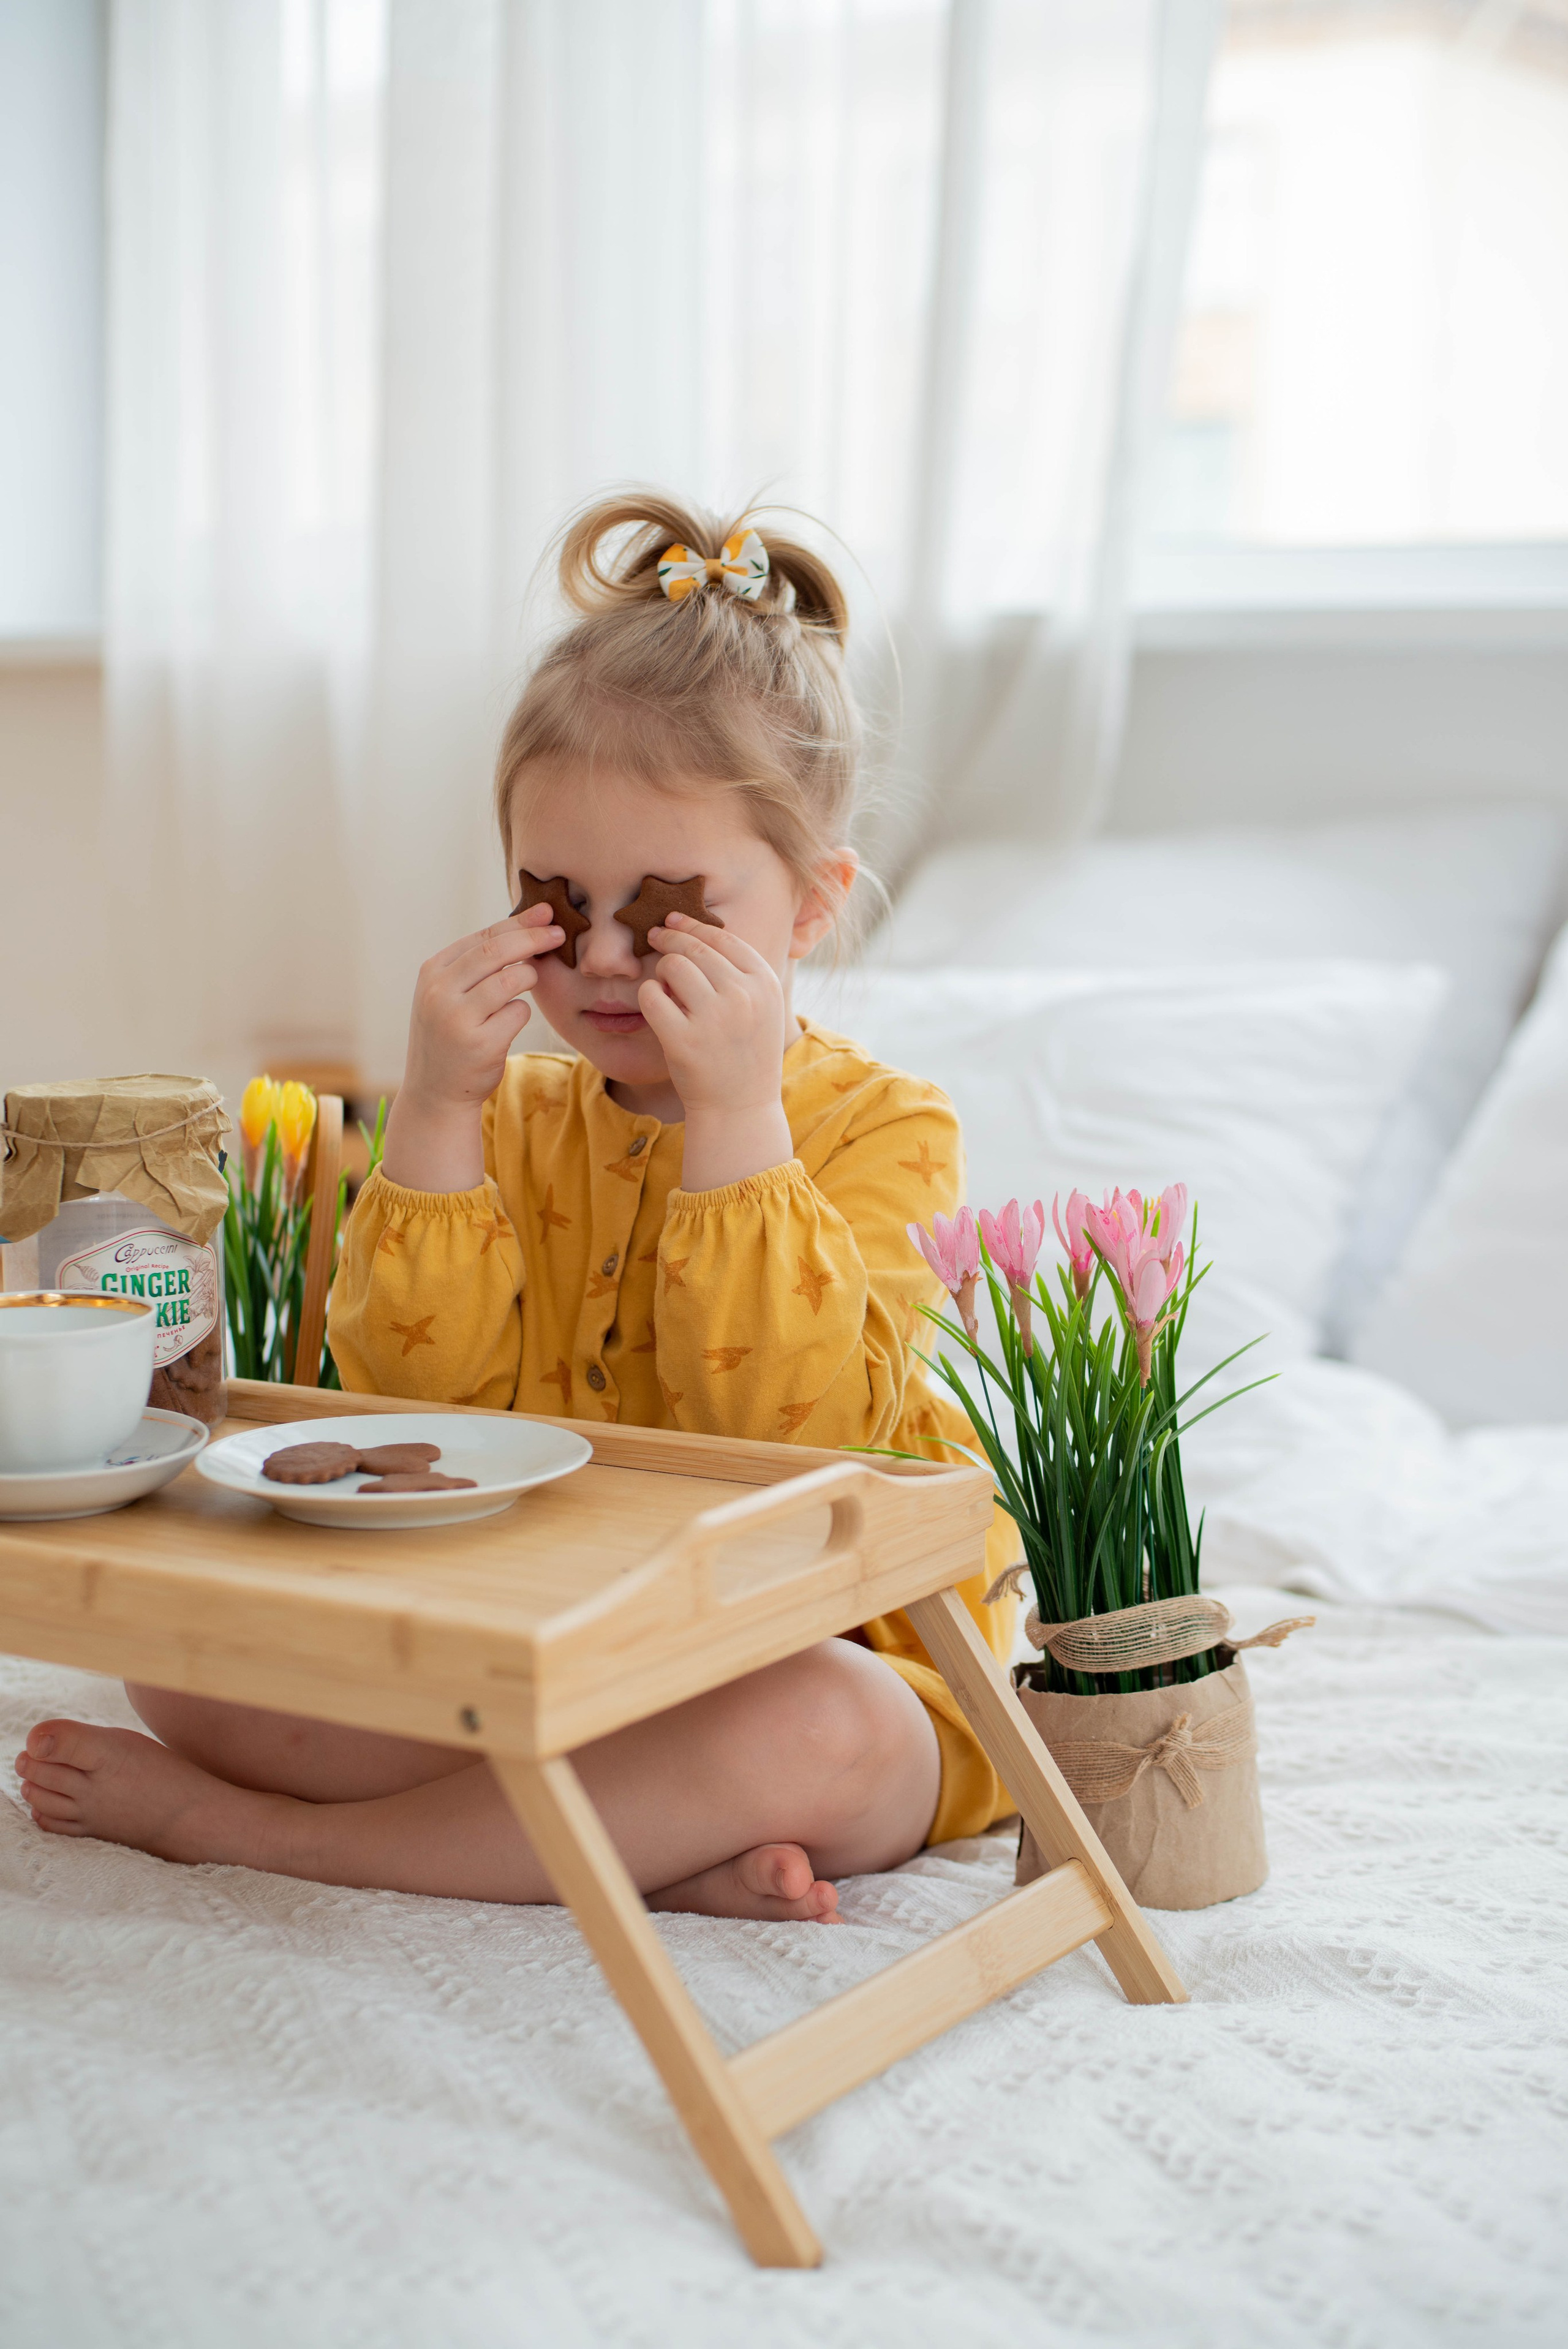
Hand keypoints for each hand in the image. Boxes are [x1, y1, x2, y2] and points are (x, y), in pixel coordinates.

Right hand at [383, 904, 561, 1190]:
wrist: (435, 1092)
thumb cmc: (451, 1036)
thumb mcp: (449, 995)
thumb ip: (476, 965)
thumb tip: (526, 924)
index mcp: (432, 972)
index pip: (483, 936)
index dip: (519, 922)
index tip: (547, 912)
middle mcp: (440, 992)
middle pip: (498, 950)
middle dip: (534, 937)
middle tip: (560, 933)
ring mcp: (458, 1018)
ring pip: (513, 979)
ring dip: (529, 979)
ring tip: (523, 989)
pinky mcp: (481, 1043)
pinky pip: (519, 1013)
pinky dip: (519, 1016)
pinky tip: (503, 1028)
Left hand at [639, 915, 795, 1190]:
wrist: (739, 1108)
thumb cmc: (745, 1054)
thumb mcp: (762, 1008)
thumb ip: (741, 973)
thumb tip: (698, 929)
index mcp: (764, 984)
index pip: (724, 938)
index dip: (694, 925)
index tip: (674, 919)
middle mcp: (742, 996)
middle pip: (694, 948)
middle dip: (670, 938)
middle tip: (655, 936)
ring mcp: (712, 1019)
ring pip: (672, 966)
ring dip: (661, 971)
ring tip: (666, 987)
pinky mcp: (682, 1040)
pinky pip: (651, 996)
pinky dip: (648, 996)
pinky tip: (656, 1006)